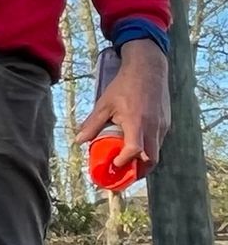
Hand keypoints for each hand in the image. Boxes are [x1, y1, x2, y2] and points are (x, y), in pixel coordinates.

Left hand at [76, 40, 171, 177]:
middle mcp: (153, 127)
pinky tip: (136, 147)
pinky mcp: (166, 122)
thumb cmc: (124, 86)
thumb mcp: (104, 104)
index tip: (114, 165)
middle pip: (151, 159)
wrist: (148, 69)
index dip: (124, 161)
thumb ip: (93, 124)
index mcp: (137, 122)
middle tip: (124, 174)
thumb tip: (79, 141)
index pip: (134, 150)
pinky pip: (158, 141)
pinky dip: (149, 149)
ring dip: (144, 161)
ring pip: (156, 151)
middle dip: (139, 170)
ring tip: (128, 163)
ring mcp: (162, 126)